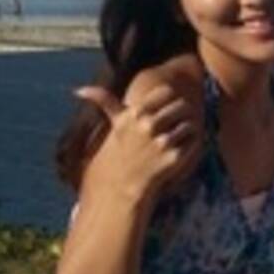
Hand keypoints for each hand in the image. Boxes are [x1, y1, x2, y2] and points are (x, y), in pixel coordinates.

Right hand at [78, 78, 203, 202]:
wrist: (124, 183)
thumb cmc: (120, 150)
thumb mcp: (114, 123)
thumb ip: (103, 101)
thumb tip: (79, 90)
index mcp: (137, 113)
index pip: (167, 91)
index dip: (170, 98)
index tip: (166, 106)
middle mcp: (149, 125)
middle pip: (182, 106)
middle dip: (181, 113)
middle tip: (176, 121)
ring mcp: (162, 142)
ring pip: (190, 123)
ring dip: (187, 129)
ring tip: (177, 136)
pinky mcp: (174, 158)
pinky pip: (194, 141)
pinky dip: (191, 143)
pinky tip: (180, 148)